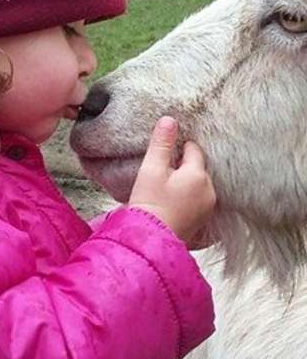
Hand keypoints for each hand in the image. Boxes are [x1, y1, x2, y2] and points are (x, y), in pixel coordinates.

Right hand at [128, 116, 216, 245]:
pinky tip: (174, 203)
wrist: (149, 239)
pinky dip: (189, 198)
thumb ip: (161, 144)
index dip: (177, 148)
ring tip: (167, 189)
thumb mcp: (151, 170)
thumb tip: (169, 119)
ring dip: (187, 183)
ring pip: (199, 185)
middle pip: (198, 167)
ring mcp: (208, 207)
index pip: (193, 149)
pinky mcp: (204, 221)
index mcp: (197, 174)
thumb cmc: (148, 204)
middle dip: (183, 166)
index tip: (163, 155)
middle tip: (162, 173)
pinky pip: (199, 201)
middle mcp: (209, 190)